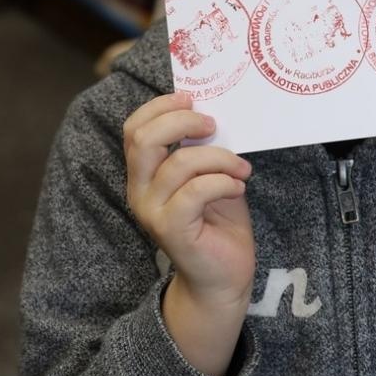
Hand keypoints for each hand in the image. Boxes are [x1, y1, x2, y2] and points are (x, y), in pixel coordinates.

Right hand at [123, 92, 254, 375]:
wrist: (223, 276)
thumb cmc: (218, 221)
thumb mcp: (208, 174)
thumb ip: (200, 148)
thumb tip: (211, 110)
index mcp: (144, 174)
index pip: (134, 129)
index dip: (160, 106)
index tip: (193, 99)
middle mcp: (140, 191)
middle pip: (144, 138)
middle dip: (183, 121)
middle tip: (213, 125)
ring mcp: (153, 212)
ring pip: (180, 163)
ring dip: (219, 157)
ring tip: (241, 168)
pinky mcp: (173, 230)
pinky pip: (196, 191)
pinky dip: (223, 181)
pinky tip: (238, 187)